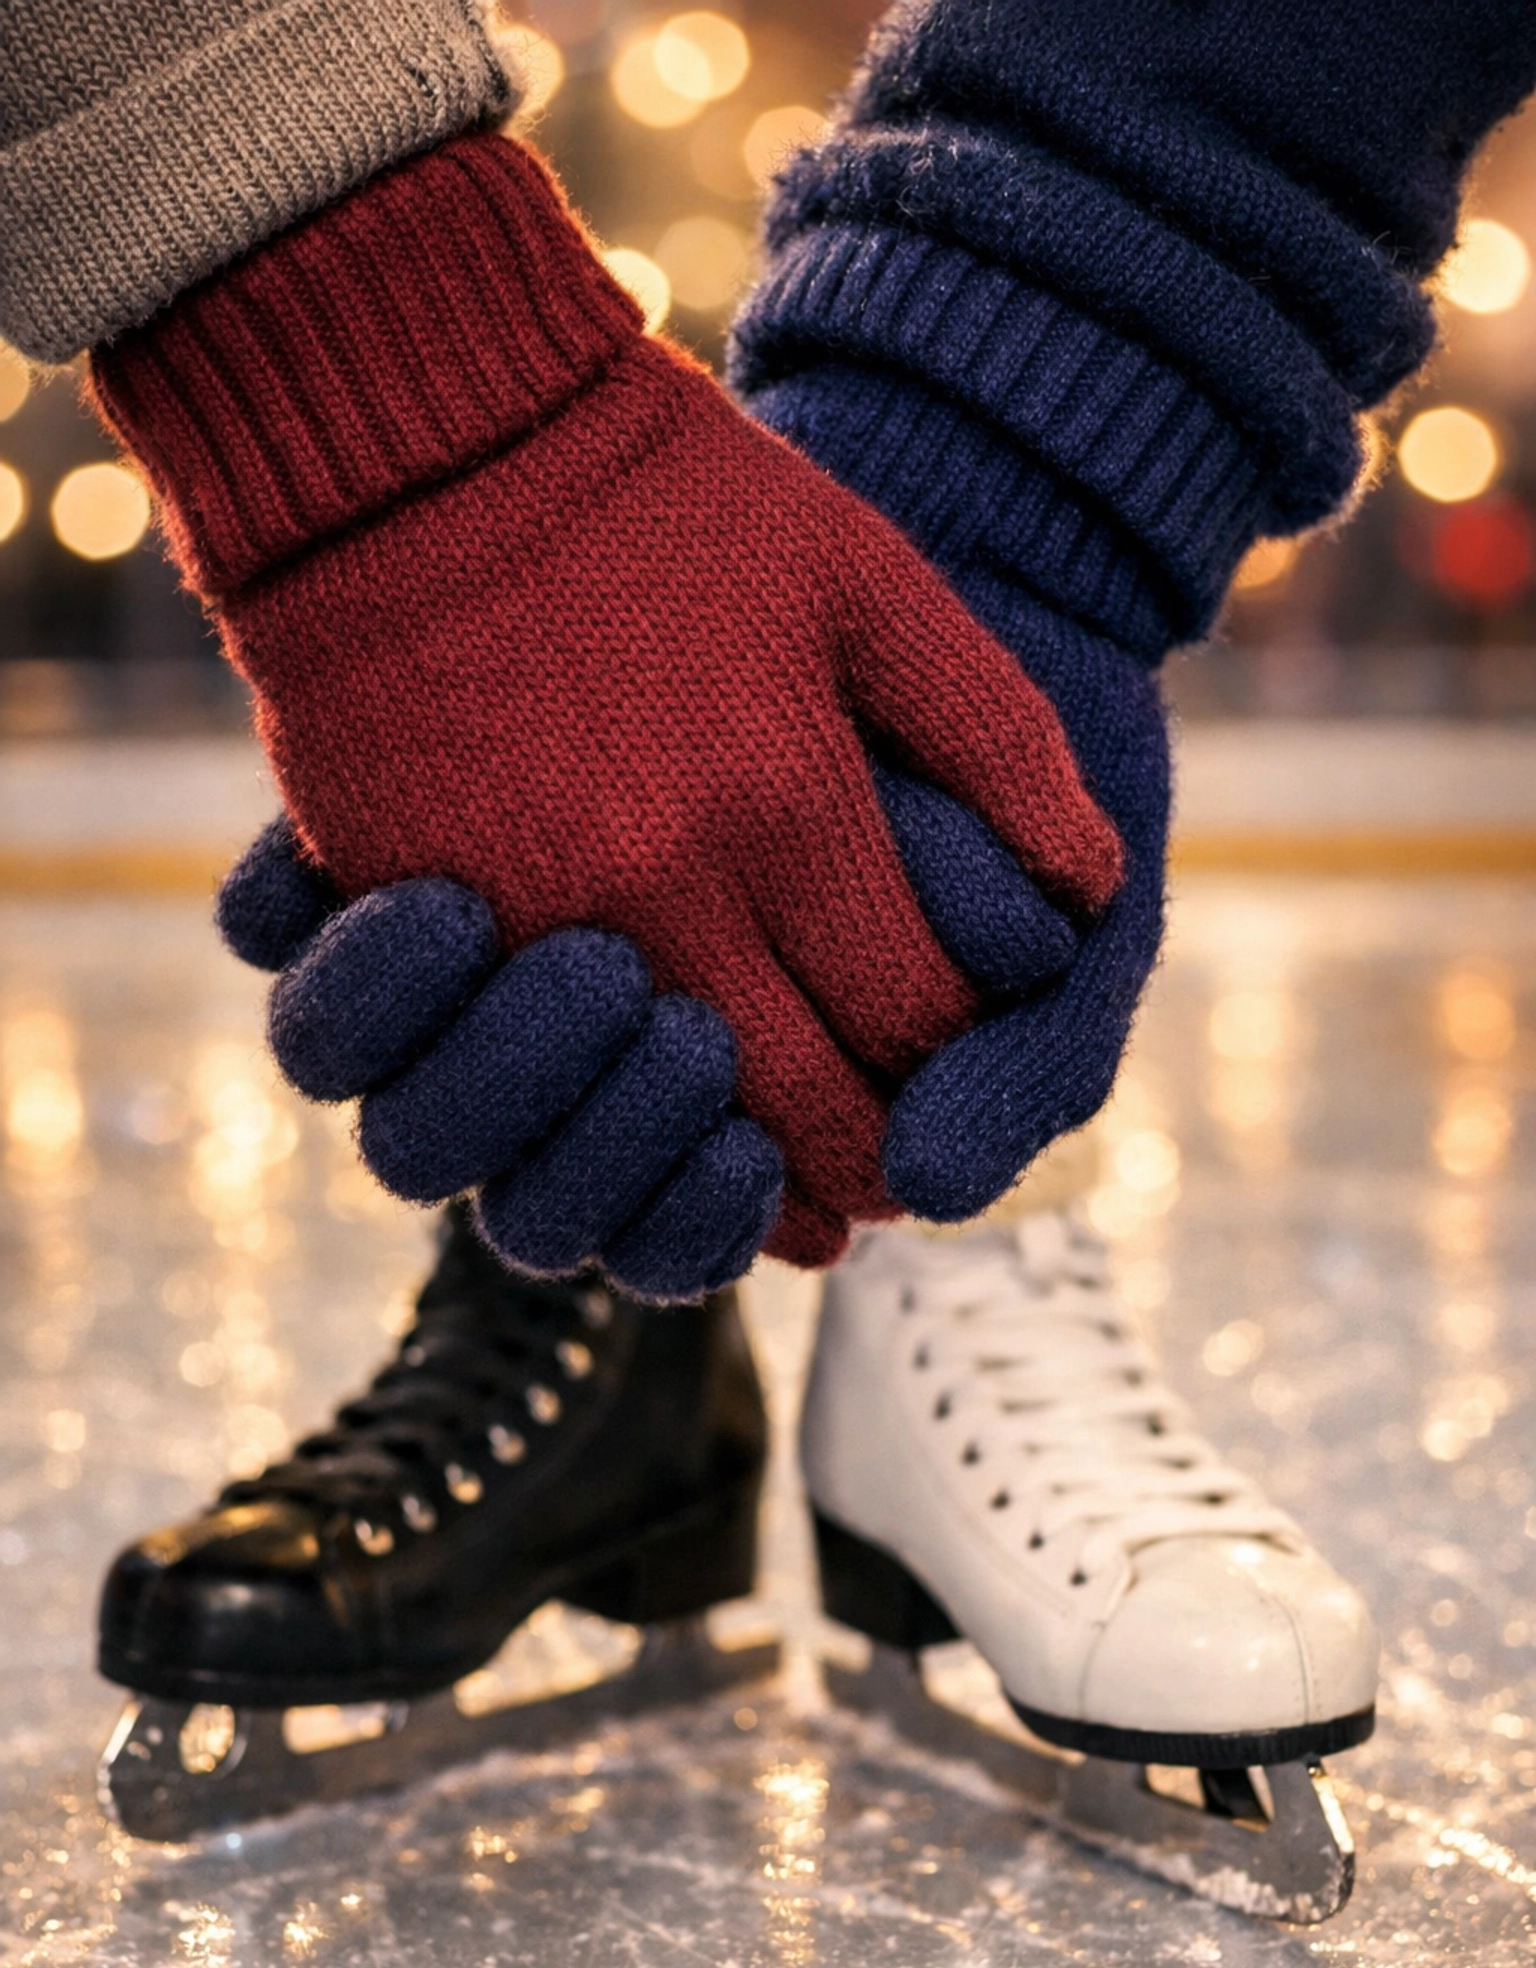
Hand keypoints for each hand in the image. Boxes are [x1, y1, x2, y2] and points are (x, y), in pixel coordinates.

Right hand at [93, 131, 1120, 1267]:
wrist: (427, 425)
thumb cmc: (667, 495)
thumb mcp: (869, 574)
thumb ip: (997, 734)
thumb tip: (1088, 889)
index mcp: (789, 798)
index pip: (916, 1019)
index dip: (953, 1068)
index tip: (953, 1072)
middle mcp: (668, 883)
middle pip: (806, 1107)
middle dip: (867, 1159)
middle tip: (890, 1174)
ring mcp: (532, 911)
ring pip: (668, 1124)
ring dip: (744, 1174)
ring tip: (787, 1180)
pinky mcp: (418, 915)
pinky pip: (525, 1086)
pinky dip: (598, 1125)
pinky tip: (648, 1120)